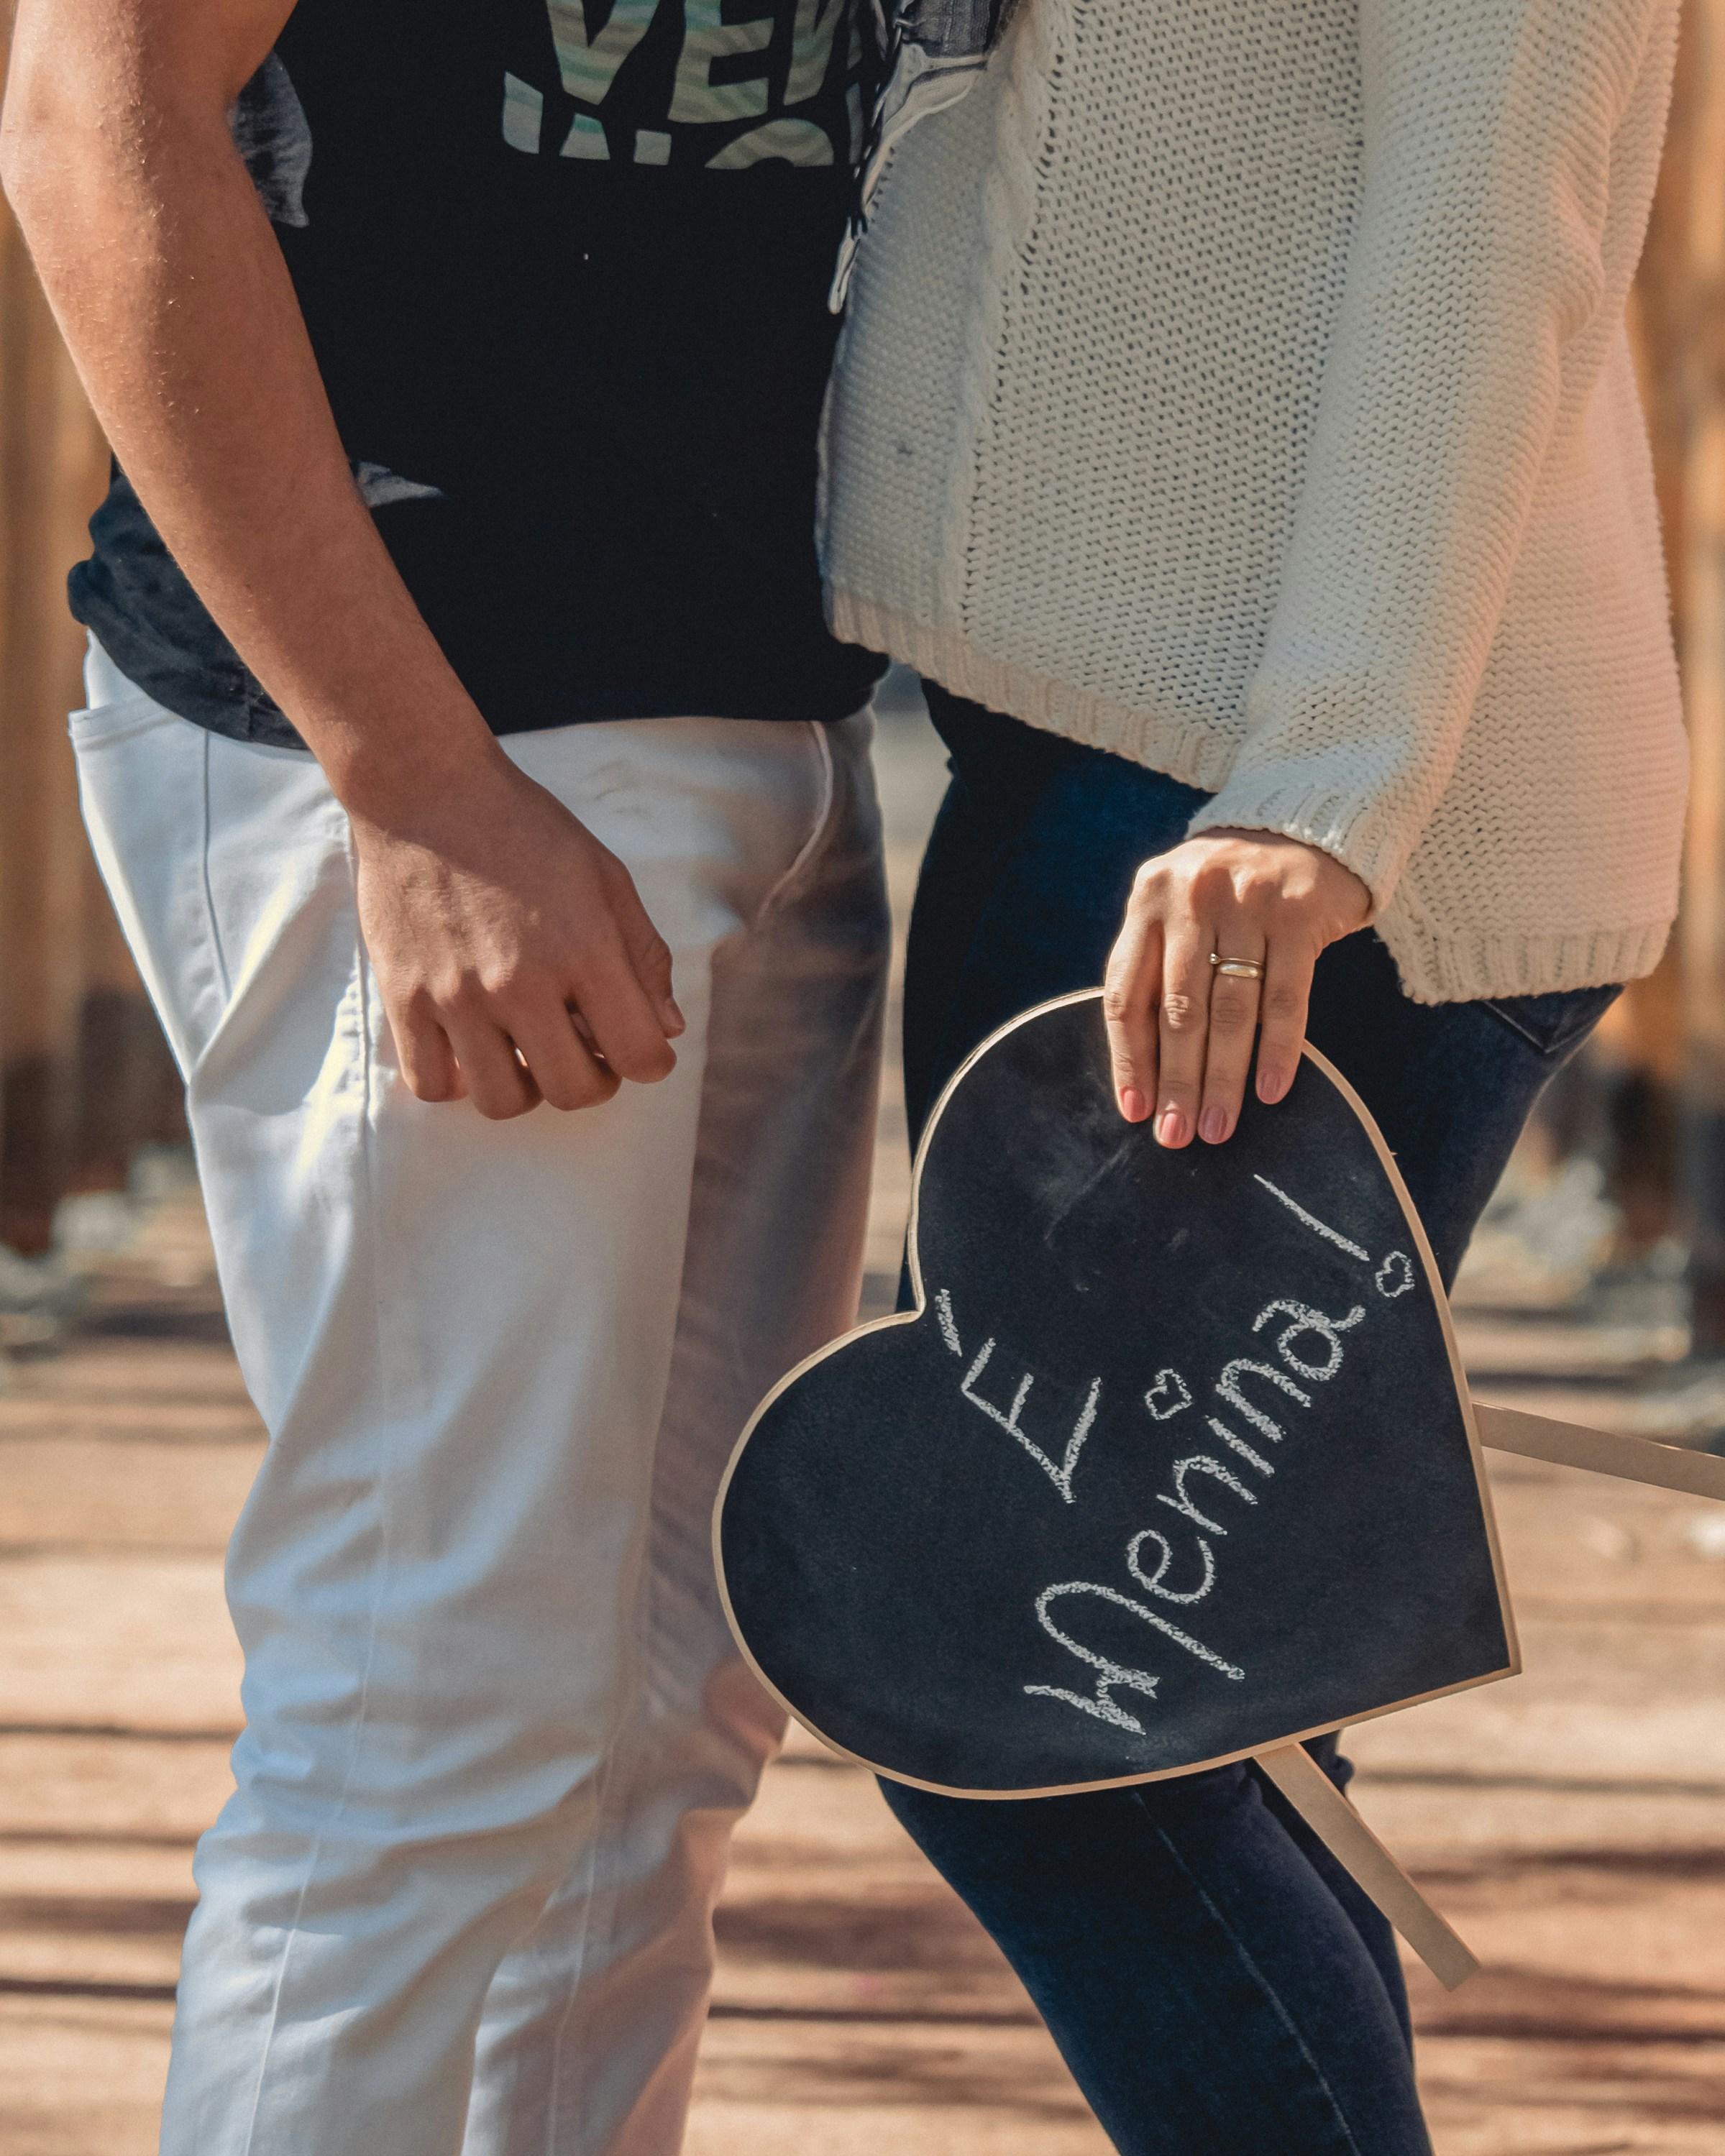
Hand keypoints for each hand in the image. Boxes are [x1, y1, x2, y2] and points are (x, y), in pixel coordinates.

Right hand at [352, 748, 683, 1120]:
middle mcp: (520, 983)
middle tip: (586, 1051)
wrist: (426, 789)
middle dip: (594, 1080)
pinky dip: (460, 1081)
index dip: (650, 1061)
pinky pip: (434, 1084)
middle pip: (574, 1093)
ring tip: (528, 1052)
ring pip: (504, 1102)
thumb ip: (643, 956)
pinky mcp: (403, 998)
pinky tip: (475, 1047)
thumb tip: (667, 1030)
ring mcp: (456, 996)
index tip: (638, 1045)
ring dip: (528, 1087)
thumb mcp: (605, 877)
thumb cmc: (525, 828)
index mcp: (583, 950)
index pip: (639, 1055)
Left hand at [1102, 829, 1370, 1145]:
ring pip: (1230, 1010)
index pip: (1128, 993)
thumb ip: (1158, 967)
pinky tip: (1269, 1091)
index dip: (1129, 1058)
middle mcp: (1192, 896)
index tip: (1135, 1110)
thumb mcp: (1181, 910)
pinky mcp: (1298, 912)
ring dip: (1223, 1078)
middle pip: (1178, 1010)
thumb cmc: (1231, 890)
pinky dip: (1277, 1049)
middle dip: (1177, 1082)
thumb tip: (1145, 1068)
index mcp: (1149, 901)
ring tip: (1220, 1126)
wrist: (1307, 825)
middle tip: (1178, 1135)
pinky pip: (1286, 997)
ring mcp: (1247, 902)